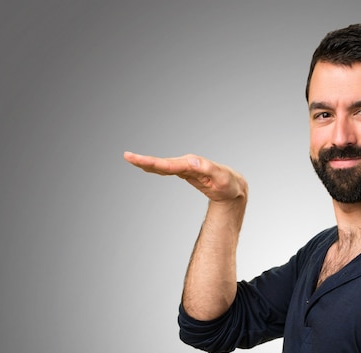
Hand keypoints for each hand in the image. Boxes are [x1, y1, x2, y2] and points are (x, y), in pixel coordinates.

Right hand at [124, 151, 247, 203]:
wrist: (233, 187)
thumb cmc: (229, 184)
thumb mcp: (222, 179)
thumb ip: (209, 170)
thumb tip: (192, 162)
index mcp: (193, 164)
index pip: (170, 164)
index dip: (154, 163)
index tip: (139, 160)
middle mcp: (188, 163)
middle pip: (163, 163)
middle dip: (146, 161)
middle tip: (127, 157)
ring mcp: (186, 167)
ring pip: (164, 165)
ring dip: (148, 163)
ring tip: (131, 159)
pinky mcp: (185, 172)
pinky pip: (168, 169)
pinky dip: (156, 168)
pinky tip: (146, 167)